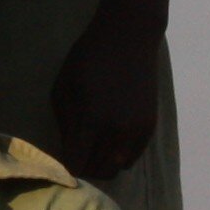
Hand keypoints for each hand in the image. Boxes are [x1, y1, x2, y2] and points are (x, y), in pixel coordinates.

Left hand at [47, 19, 162, 179]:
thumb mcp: (63, 88)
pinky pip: (132, 158)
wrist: (129, 38)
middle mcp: (117, 131)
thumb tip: (68, 152)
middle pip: (97, 171)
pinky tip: (108, 140)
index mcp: (91, 121)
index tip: (60, 161)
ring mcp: (137, 131)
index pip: (76, 165)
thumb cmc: (87, 59)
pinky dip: (118, 156)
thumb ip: (64, 125)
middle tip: (75, 153)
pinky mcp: (149, 127)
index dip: (66, 168)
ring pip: (116, 168)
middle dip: (83, 167)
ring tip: (91, 148)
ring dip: (101, 163)